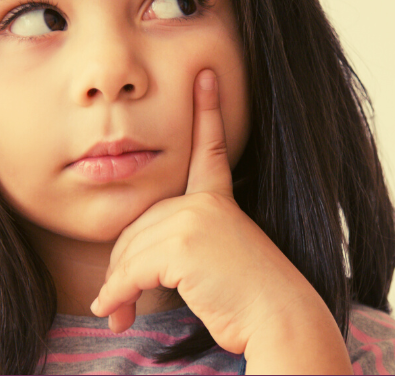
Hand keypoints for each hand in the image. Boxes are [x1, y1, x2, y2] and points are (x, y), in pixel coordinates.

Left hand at [90, 69, 350, 372]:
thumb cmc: (248, 300)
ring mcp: (194, 218)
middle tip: (115, 304)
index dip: (208, 111)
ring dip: (118, 290)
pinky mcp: (183, 244)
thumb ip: (180, 246)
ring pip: (130, 252)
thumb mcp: (216, 261)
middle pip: (138, 227)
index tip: (206, 75)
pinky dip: (118, 297)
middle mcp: (205, 203)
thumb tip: (121, 277)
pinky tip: (116, 315)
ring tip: (118, 316)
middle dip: (122, 268)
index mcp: (218, 201)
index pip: (208, 150)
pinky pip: (131, 271)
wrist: (279, 318)